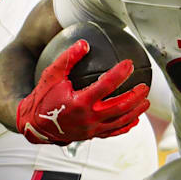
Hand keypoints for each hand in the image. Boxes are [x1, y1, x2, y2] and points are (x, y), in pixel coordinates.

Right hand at [16, 39, 149, 144]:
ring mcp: (91, 129)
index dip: (120, 73)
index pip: (106, 85)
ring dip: (135, 111)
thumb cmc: (43, 97)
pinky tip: (134, 120)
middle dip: (135, 96)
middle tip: (145, 86)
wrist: (34, 124)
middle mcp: (88, 117)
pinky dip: (125, 126)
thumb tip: (84, 43)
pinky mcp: (91, 135)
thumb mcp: (52, 75)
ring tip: (146, 102)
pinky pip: (112, 132)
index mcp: (80, 102)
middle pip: (120, 106)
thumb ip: (68, 58)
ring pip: (120, 121)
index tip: (129, 64)